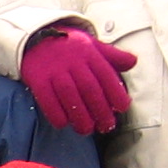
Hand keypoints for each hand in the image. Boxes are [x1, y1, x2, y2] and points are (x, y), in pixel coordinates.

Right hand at [16, 22, 135, 134]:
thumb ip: (112, 55)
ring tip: (86, 129)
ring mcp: (54, 70)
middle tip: (106, 126)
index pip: (106, 75)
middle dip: (100, 110)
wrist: (34, 38)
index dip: (116, 92)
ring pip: (69, 96)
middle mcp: (72, 61)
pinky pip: (47, 99)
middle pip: (89, 89)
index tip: (122, 108)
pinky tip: (63, 124)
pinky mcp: (37, 78)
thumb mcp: (91, 45)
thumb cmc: (68, 46)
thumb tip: (133, 62)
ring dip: (80, 116)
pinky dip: (56, 114)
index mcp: (88, 53)